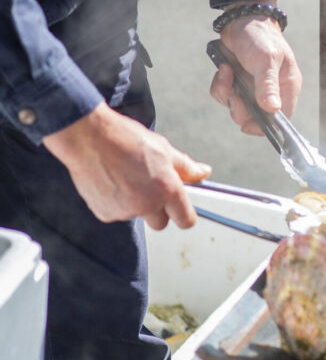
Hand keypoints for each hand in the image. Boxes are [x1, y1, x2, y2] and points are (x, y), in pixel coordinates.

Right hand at [42, 103, 210, 229]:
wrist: (88, 137)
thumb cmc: (126, 139)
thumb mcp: (164, 149)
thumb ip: (186, 167)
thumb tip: (204, 173)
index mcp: (167, 189)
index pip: (186, 220)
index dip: (185, 215)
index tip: (181, 209)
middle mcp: (147, 204)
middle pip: (161, 222)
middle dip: (159, 210)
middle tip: (150, 186)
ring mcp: (124, 211)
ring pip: (137, 215)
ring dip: (136, 204)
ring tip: (127, 177)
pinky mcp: (104, 213)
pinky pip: (117, 214)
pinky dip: (117, 203)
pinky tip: (112, 182)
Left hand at [210, 0, 301, 135]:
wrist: (241, 19)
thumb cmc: (261, 37)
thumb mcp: (266, 59)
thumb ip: (268, 85)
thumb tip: (272, 109)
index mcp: (287, 87)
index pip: (281, 117)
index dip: (266, 126)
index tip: (248, 126)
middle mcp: (271, 91)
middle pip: (256, 117)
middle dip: (239, 109)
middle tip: (234, 96)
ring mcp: (253, 87)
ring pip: (237, 107)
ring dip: (227, 94)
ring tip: (226, 73)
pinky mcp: (238, 82)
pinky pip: (226, 95)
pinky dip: (220, 85)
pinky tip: (223, 69)